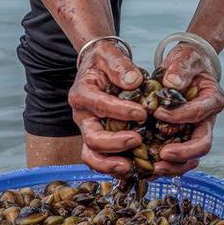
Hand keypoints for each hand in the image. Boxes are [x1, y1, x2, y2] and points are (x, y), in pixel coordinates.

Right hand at [68, 40, 146, 175]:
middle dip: (115, 143)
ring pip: (92, 155)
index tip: (142, 112)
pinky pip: (101, 160)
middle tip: (137, 140)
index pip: (99, 105)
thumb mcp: (110, 55)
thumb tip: (134, 81)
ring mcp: (88, 131)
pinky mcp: (98, 141)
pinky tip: (133, 170)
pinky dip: (114, 168)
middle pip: (92, 137)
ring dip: (110, 164)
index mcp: (82, 94)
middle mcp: (82, 116)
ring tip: (130, 167)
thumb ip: (120, 65)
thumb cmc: (104, 62)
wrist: (97, 69)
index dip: (120, 111)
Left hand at [153, 43, 223, 175]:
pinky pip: (178, 158)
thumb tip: (171, 82)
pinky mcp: (182, 139)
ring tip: (155, 168)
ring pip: (192, 157)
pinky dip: (165, 165)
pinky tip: (149, 168)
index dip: (180, 116)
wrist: (185, 69)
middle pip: (202, 144)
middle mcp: (207, 121)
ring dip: (174, 165)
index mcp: (213, 100)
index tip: (157, 112)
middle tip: (163, 155)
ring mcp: (195, 133)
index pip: (200, 113)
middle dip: (183, 152)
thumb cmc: (186, 63)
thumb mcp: (185, 59)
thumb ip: (180, 69)